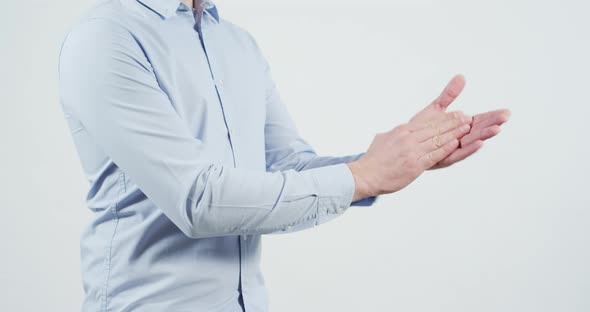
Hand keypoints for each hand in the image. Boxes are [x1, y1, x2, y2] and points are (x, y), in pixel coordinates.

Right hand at [347, 110, 472, 200]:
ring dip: (453, 133)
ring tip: (466, 127)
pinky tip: (455, 143)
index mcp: (401, 131)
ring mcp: (411, 152)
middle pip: (434, 128)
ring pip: (437, 140)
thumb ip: (395, 134)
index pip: (427, 122)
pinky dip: (445, 148)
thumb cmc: (373, 160)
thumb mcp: (383, 139)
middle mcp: (407, 139)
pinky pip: (433, 155)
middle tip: (466, 117)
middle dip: (452, 122)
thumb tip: (399, 130)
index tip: (455, 113)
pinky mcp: (414, 165)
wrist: (365, 175)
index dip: (444, 118)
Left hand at [409, 74, 510, 168]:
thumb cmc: (420, 128)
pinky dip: (469, 148)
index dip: (493, 116)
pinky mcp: (443, 159)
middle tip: (505, 118)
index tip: (506, 112)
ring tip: (496, 129)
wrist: (402, 146)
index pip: (480, 120)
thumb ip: (449, 95)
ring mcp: (452, 150)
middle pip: (479, 130)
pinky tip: (479, 143)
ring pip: (471, 142)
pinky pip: (458, 154)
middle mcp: (459, 139)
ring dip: (484, 135)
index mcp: (460, 127)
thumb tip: (461, 76)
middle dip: (493, 124)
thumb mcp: (436, 109)